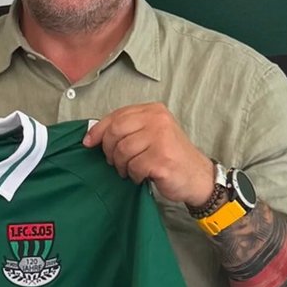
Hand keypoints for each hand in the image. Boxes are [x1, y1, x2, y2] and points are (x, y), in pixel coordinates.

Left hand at [83, 103, 215, 205]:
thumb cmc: (170, 155)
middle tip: (113, 161)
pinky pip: (134, 167)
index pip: (116, 116)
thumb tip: (94, 135)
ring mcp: (161, 138)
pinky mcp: (162, 159)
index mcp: (153, 110)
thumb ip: (129, 129)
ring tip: (130, 170)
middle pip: (115, 131)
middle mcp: (158, 120)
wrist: (197, 176)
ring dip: (122, 165)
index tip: (88, 142)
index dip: (98, 130)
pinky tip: (142, 176)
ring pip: (122, 150)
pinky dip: (134, 175)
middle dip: (109, 150)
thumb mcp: (152, 133)